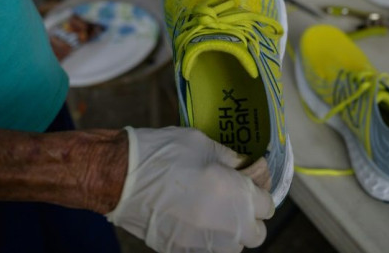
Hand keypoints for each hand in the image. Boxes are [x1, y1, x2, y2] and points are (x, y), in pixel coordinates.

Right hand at [106, 126, 274, 252]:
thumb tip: (244, 168)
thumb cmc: (163, 156)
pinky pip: (207, 251)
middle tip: (232, 199)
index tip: (247, 182)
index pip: (267, 205)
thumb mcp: (204, 145)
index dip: (258, 191)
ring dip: (229, 232)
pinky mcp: (182, 252)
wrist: (121, 178)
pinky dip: (206, 240)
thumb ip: (231, 160)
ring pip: (233, 246)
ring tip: (211, 212)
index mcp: (237, 196)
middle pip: (256, 233)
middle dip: (248, 217)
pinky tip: (193, 222)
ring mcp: (205, 245)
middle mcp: (227, 226)